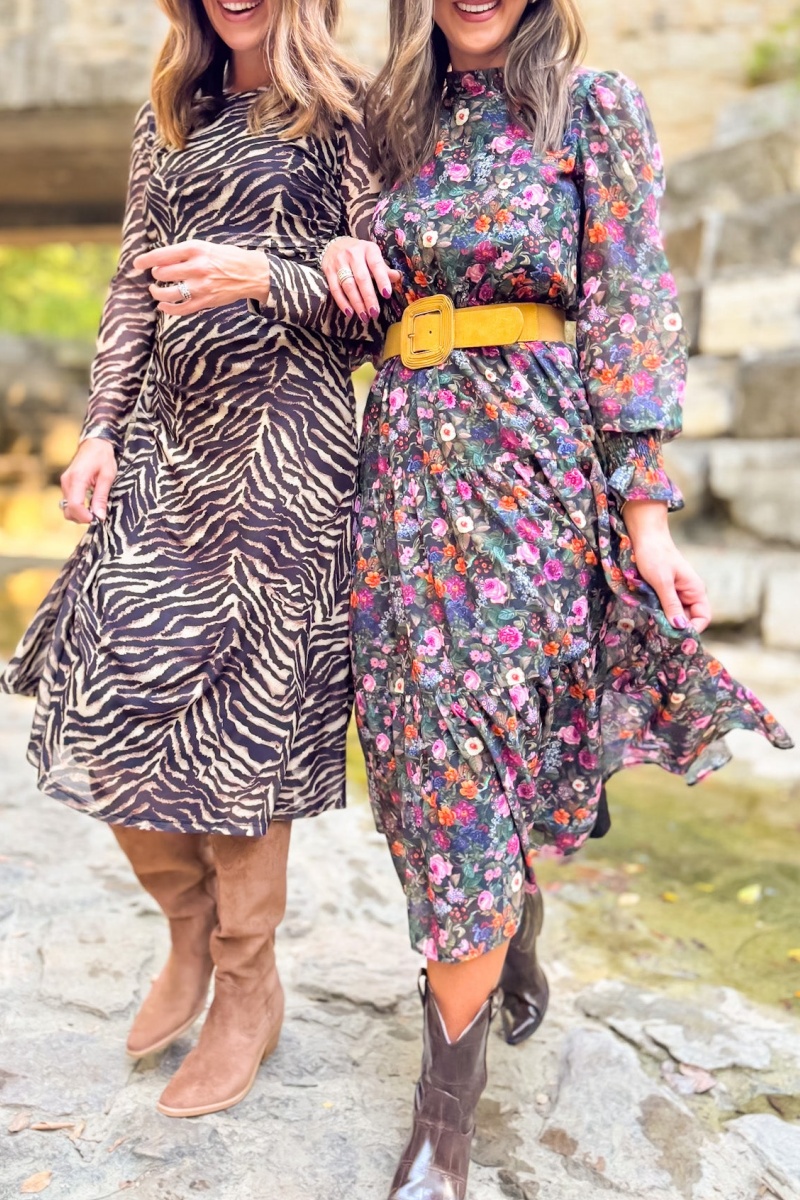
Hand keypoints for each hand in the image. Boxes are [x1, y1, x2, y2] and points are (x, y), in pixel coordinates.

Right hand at [60, 437, 117, 523]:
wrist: (94, 442)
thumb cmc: (102, 457)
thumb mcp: (107, 476)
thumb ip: (101, 497)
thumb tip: (99, 516)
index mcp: (77, 479)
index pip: (74, 505)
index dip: (85, 517)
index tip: (97, 519)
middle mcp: (66, 482)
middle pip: (68, 510)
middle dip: (82, 517)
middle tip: (98, 515)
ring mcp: (64, 483)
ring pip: (67, 507)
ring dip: (80, 513)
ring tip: (95, 508)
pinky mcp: (66, 484)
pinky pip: (69, 501)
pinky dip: (78, 507)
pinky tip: (89, 503)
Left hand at [132, 241, 270, 315]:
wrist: (252, 273)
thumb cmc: (227, 257)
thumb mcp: (206, 247)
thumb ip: (185, 253)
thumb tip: (161, 260)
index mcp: (195, 249)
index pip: (163, 255)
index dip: (146, 260)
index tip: (137, 264)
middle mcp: (197, 267)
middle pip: (162, 274)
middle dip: (156, 275)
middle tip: (156, 275)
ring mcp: (201, 286)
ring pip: (168, 293)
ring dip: (157, 293)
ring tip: (155, 291)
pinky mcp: (205, 301)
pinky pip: (181, 309)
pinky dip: (168, 309)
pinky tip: (162, 307)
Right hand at [321, 237, 400, 321]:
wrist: (335, 244)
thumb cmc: (359, 254)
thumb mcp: (373, 256)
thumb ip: (383, 269)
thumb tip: (397, 277)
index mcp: (368, 249)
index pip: (376, 265)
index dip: (382, 280)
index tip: (386, 294)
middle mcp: (353, 254)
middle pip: (361, 278)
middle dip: (368, 297)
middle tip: (374, 312)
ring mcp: (339, 262)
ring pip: (348, 286)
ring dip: (357, 303)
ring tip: (364, 316)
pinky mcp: (328, 270)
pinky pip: (335, 289)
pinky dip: (342, 302)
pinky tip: (350, 312)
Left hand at [623, 500, 711, 632]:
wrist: (644, 536)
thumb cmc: (655, 555)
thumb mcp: (662, 581)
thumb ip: (671, 604)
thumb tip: (680, 626)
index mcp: (695, 590)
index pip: (703, 617)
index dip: (693, 629)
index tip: (677, 638)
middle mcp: (689, 594)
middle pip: (688, 619)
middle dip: (677, 628)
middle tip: (660, 637)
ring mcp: (676, 593)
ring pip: (675, 615)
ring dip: (666, 622)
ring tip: (653, 629)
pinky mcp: (664, 592)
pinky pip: (665, 609)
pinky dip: (659, 615)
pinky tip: (648, 619)